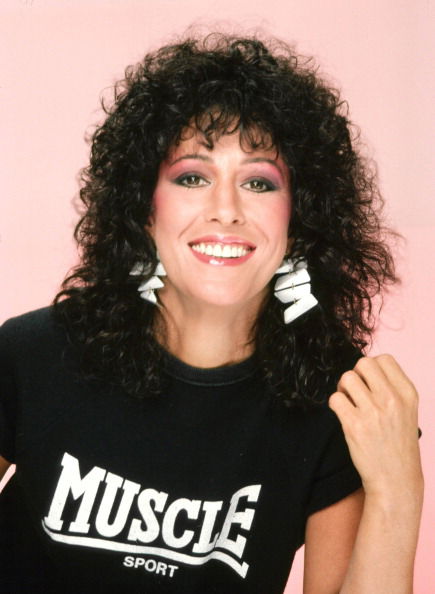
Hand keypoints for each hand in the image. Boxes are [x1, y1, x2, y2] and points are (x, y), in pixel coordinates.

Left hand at [329, 354, 422, 501]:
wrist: (396, 480)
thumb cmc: (398, 444)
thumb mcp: (407, 411)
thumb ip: (392, 387)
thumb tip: (365, 368)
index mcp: (408, 393)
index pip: (384, 358)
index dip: (371, 368)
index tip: (370, 383)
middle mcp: (392, 399)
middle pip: (363, 363)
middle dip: (355, 375)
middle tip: (356, 392)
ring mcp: (373, 412)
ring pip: (347, 378)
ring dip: (343, 389)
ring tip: (349, 403)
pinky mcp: (355, 425)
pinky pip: (335, 398)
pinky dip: (335, 405)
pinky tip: (344, 415)